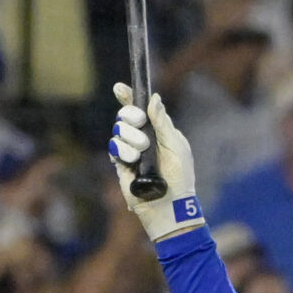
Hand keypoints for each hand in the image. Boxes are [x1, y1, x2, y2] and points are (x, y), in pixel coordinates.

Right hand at [108, 85, 204, 241]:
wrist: (168, 204)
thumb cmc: (179, 176)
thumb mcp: (175, 145)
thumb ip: (163, 122)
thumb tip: (154, 98)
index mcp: (158, 130)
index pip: (141, 109)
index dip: (129, 97)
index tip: (119, 88)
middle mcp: (142, 138)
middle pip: (125, 115)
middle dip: (130, 118)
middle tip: (141, 129)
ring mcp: (130, 150)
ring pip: (118, 130)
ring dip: (131, 140)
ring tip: (142, 155)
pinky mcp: (121, 164)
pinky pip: (113, 148)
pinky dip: (123, 152)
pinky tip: (132, 162)